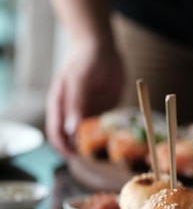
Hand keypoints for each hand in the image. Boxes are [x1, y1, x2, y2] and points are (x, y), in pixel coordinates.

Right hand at [46, 39, 124, 157]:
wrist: (102, 48)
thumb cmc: (85, 60)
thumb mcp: (79, 80)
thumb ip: (76, 105)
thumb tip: (70, 131)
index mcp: (59, 106)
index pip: (57, 134)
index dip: (64, 148)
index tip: (76, 159)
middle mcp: (71, 113)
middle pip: (72, 140)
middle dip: (82, 152)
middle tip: (97, 160)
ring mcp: (87, 113)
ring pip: (89, 137)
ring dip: (97, 146)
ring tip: (110, 154)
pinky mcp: (102, 111)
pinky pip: (104, 128)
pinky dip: (109, 136)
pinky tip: (119, 141)